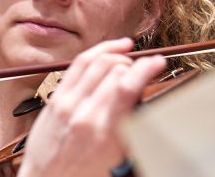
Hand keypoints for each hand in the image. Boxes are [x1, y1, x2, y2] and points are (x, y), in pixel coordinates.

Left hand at [17, 38, 165, 176]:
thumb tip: (142, 96)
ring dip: (115, 53)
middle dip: (134, 63)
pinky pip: (76, 66)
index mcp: (106, 133)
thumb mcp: (118, 156)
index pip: (127, 86)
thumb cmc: (86, 174)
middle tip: (145, 67)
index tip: (158, 62)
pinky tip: (107, 51)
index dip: (147, 67)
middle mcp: (85, 114)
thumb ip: (130, 124)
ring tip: (128, 50)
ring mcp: (67, 104)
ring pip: (95, 62)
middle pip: (114, 70)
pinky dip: (95, 53)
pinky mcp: (56, 99)